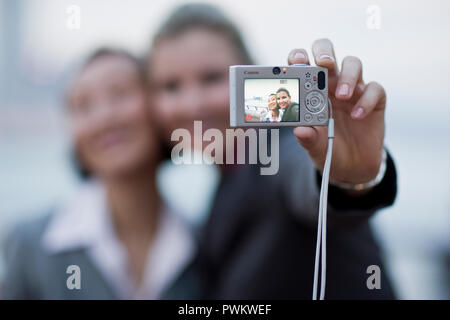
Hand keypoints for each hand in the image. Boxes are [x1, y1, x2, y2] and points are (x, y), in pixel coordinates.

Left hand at [289, 39, 385, 183]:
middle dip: (324, 52)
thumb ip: (308, 138)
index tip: (297, 62)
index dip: (298, 57)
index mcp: (310, 90)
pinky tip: (357, 115)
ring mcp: (353, 89)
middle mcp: (331, 84)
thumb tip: (299, 130)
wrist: (353, 166)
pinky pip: (374, 89)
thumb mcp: (315, 147)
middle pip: (327, 53)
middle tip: (324, 63)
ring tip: (342, 96)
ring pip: (353, 63)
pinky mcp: (374, 99)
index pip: (303, 64)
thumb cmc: (329, 148)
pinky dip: (366, 100)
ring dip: (347, 76)